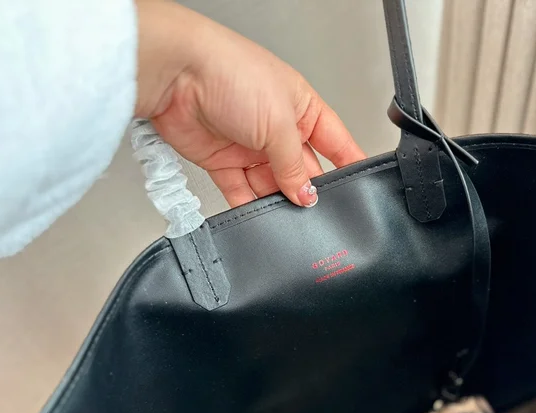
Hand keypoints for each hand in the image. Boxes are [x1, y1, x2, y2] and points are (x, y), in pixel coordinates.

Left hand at [135, 0, 365, 207]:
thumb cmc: (231, 73)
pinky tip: (258, 216)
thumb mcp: (279, 123)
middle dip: (307, 189)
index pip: (334, 141)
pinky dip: (248, 206)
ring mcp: (249, 145)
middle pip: (302, 168)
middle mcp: (277, 127)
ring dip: (278, 201)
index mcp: (301, 108)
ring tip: (286, 216)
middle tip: (314, 209)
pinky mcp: (222, 161)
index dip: (348, 163)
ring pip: (272, 185)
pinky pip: (240, 191)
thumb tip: (307, 194)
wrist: (176, 74)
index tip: (360, 188)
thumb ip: (295, 165)